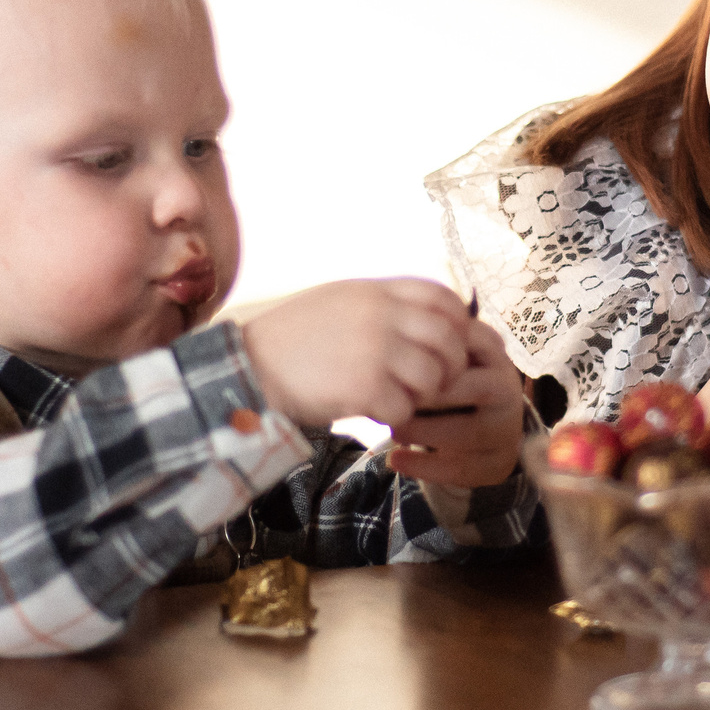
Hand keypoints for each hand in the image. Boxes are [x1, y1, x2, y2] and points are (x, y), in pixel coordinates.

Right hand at [242, 279, 473, 429]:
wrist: (251, 365)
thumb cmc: (294, 336)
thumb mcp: (340, 299)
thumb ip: (382, 302)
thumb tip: (424, 312)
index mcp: (377, 291)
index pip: (443, 298)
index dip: (458, 324)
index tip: (450, 344)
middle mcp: (381, 316)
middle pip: (448, 340)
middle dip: (450, 366)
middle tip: (433, 383)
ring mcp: (374, 351)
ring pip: (432, 377)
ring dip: (422, 396)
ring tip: (401, 399)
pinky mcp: (363, 388)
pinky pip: (405, 408)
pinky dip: (396, 417)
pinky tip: (378, 414)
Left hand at [385, 321, 521, 488]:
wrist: (492, 423)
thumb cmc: (458, 381)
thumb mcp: (450, 356)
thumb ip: (428, 344)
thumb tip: (393, 335)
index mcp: (494, 356)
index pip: (468, 348)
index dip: (432, 357)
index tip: (397, 365)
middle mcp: (508, 392)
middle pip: (473, 389)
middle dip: (428, 394)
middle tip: (392, 398)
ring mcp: (507, 430)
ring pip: (468, 433)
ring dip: (423, 432)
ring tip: (393, 430)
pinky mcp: (498, 463)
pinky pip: (461, 469)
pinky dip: (424, 467)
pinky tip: (395, 460)